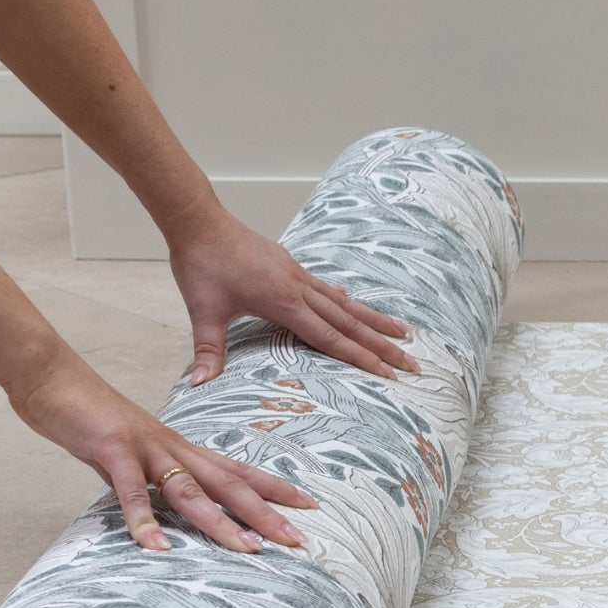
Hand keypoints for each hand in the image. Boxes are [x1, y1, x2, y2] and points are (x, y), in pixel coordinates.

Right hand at [7, 348, 317, 553]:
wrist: (51, 376)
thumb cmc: (90, 417)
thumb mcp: (129, 455)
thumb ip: (150, 482)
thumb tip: (165, 513)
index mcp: (180, 448)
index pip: (237, 470)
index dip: (273, 487)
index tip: (308, 505)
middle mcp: (172, 447)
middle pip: (228, 484)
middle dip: (265, 514)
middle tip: (298, 540)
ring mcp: (144, 447)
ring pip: (190, 489)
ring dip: (220, 523)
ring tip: (248, 551)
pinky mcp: (112, 449)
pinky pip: (129, 489)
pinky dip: (143, 518)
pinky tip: (156, 546)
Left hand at [168, 205, 417, 386]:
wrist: (200, 222)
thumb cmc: (201, 266)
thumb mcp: (202, 312)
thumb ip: (207, 350)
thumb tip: (198, 386)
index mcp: (283, 301)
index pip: (330, 337)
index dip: (359, 357)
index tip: (385, 372)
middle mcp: (299, 287)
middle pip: (349, 322)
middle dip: (381, 345)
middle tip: (410, 362)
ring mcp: (297, 275)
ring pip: (345, 304)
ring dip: (374, 321)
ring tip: (403, 332)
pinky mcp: (290, 267)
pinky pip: (326, 289)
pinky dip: (345, 301)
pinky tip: (353, 303)